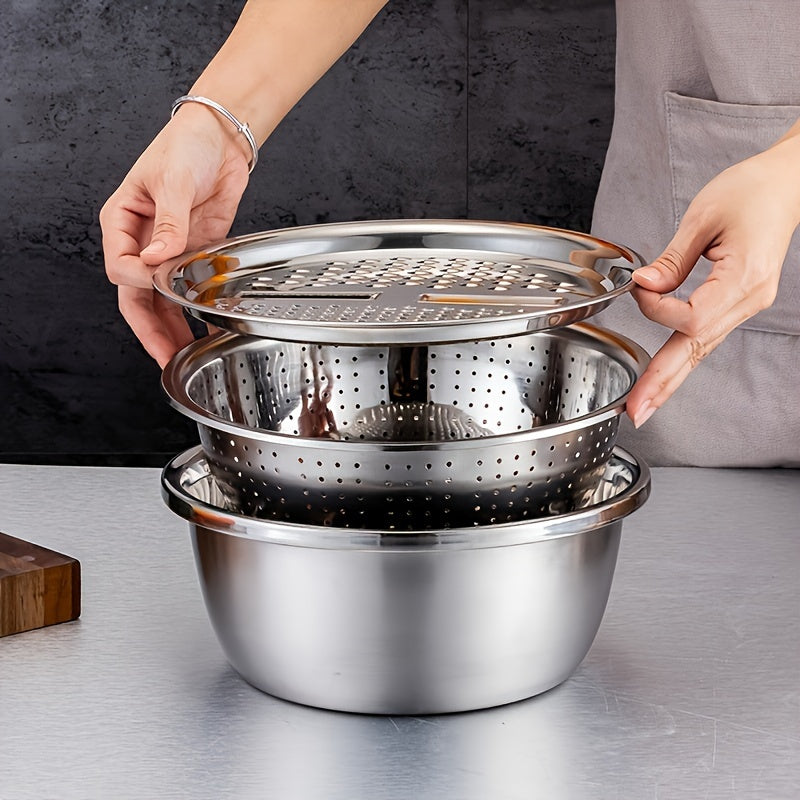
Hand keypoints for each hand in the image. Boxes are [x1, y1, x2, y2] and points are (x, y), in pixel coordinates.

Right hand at [100, 104, 250, 366]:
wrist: (220, 139)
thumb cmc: (185, 146)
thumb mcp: (172, 179)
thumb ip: (168, 222)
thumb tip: (157, 256)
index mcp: (122, 223)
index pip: (120, 267)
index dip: (137, 282)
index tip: (155, 285)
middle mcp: (143, 243)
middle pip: (138, 297)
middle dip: (151, 329)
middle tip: (165, 356)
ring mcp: (170, 252)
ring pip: (164, 302)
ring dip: (174, 330)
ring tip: (185, 356)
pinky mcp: (197, 255)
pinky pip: (193, 291)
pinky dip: (199, 313)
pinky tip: (209, 331)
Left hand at [626, 137, 799, 427]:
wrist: (786, 184)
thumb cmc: (751, 191)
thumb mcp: (703, 216)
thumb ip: (671, 260)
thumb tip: (642, 286)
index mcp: (743, 277)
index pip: (691, 318)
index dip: (656, 309)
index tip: (639, 286)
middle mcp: (749, 300)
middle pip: (697, 351)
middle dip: (663, 382)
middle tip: (636, 411)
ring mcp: (747, 305)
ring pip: (701, 351)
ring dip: (669, 379)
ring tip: (643, 405)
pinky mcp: (739, 304)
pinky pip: (705, 337)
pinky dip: (682, 359)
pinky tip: (664, 377)